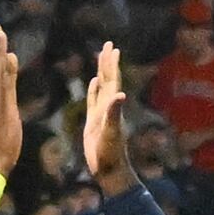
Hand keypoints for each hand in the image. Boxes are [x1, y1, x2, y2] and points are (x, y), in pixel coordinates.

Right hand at [81, 44, 132, 185]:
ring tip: (101, 58)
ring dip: (101, 72)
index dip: (112, 65)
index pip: (112, 81)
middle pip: (108, 79)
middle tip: (108, 45)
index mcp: (112, 106)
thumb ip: (114, 113)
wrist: (109, 169)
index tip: (113, 48)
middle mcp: (108, 107)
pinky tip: (93, 82)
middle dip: (107, 62)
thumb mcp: (111, 131)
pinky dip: (93, 89)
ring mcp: (101, 113)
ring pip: (101, 87)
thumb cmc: (110, 153)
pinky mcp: (93, 121)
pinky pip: (93, 100)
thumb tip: (120, 94)